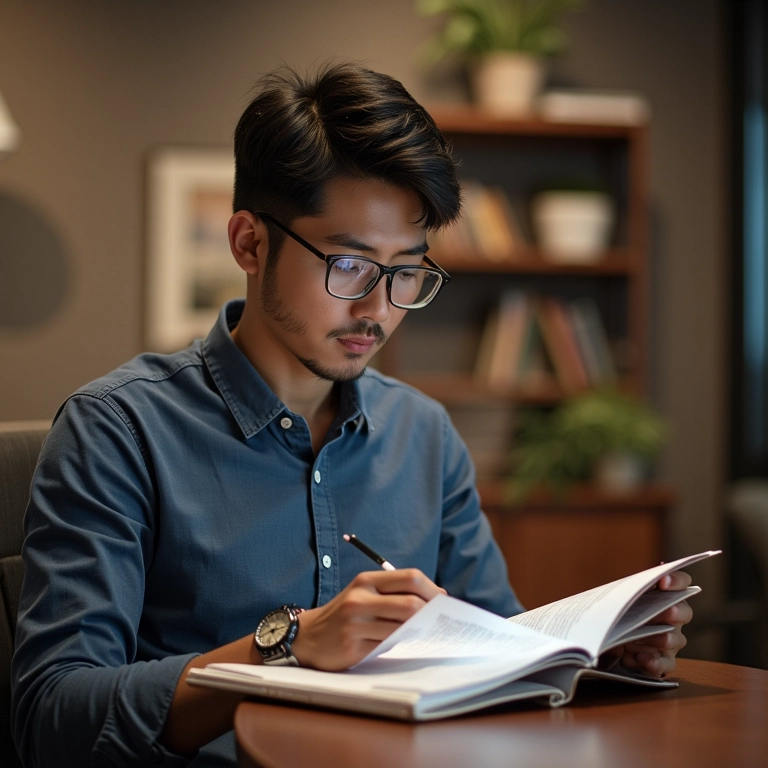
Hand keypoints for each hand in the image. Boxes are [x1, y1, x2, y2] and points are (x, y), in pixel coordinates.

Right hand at [292, 569, 444, 671]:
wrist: (308, 636)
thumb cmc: (345, 613)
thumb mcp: (363, 593)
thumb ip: (392, 594)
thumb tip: (432, 601)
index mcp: (366, 581)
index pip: (409, 578)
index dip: (431, 589)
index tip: (442, 600)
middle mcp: (360, 598)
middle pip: (410, 603)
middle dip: (430, 613)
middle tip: (439, 620)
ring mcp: (356, 623)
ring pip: (402, 627)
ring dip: (418, 631)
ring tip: (426, 632)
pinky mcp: (353, 646)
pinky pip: (387, 645)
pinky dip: (400, 643)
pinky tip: (403, 642)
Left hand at [603, 570, 692, 677]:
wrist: (613, 639)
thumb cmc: (621, 612)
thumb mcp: (621, 599)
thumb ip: (626, 591)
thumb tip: (621, 593)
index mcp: (665, 595)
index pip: (681, 582)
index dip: (676, 580)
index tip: (663, 581)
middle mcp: (674, 617)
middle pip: (684, 612)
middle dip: (676, 611)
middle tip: (668, 611)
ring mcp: (671, 640)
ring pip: (675, 639)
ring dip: (660, 638)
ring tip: (641, 638)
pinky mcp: (664, 660)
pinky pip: (665, 664)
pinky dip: (654, 662)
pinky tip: (641, 658)